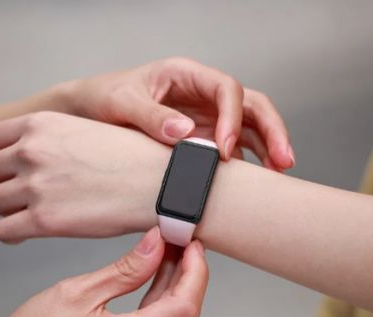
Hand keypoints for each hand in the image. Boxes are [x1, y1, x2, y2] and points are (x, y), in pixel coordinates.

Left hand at [0, 111, 169, 242]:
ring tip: (31, 214)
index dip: (0, 155)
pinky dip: (13, 234)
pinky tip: (29, 233)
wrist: (162, 183)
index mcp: (41, 123)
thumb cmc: (136, 158)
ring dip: (8, 209)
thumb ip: (55, 139)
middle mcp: (31, 151)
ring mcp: (34, 186)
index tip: (15, 168)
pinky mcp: (43, 220)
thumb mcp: (88, 130)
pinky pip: (2, 231)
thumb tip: (37, 155)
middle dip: (2, 182)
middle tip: (25, 194)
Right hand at [0, 228, 207, 316]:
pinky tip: (152, 274)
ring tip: (166, 249)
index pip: (184, 306)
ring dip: (172, 283)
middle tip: (178, 238)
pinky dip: (156, 298)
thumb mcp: (75, 293)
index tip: (191, 243)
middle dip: (187, 271)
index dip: (196, 271)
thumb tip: (155, 245)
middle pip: (182, 312)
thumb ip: (124, 270)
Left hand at [68, 57, 293, 167]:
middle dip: (271, 130)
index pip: (226, 89)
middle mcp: (202, 95)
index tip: (225, 149)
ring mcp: (205, 117)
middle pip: (251, 105)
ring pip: (250, 127)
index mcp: (186, 75)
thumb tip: (184, 134)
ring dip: (267, 149)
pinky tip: (254, 185)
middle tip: (283, 160)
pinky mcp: (202, 138)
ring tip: (278, 177)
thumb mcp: (122, 102)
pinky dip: (247, 164)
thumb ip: (151, 116)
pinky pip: (234, 148)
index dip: (233, 117)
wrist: (89, 112)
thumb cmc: (103, 98)